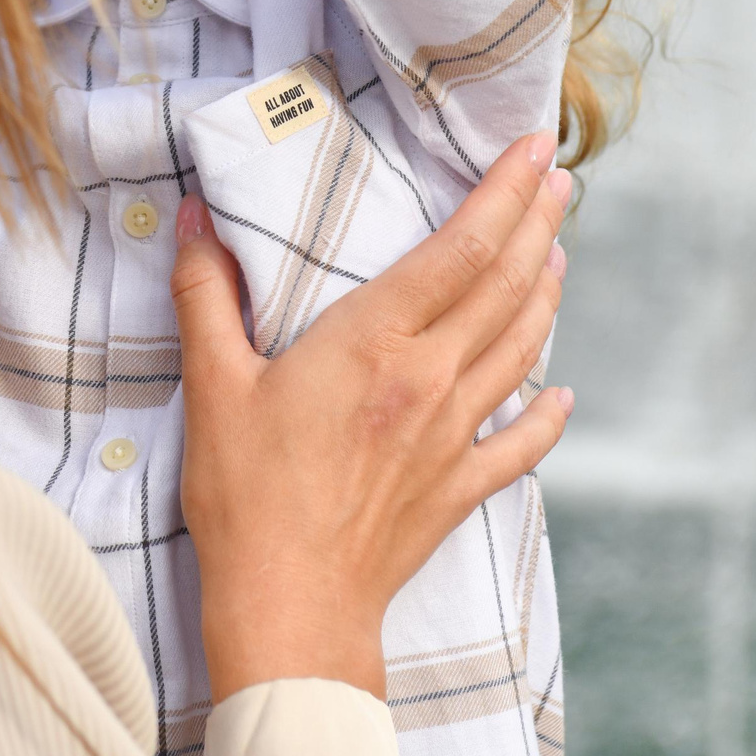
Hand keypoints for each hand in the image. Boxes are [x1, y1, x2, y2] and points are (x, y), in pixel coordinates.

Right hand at [174, 134, 573, 703]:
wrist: (289, 606)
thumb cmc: (245, 497)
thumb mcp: (212, 385)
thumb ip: (207, 294)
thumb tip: (193, 219)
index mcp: (373, 343)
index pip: (459, 248)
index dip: (503, 192)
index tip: (533, 149)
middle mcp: (428, 379)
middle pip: (504, 285)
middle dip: (537, 223)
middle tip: (560, 177)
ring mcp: (452, 436)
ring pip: (521, 347)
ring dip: (546, 294)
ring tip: (559, 252)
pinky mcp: (458, 488)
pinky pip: (520, 443)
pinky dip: (548, 414)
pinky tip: (562, 395)